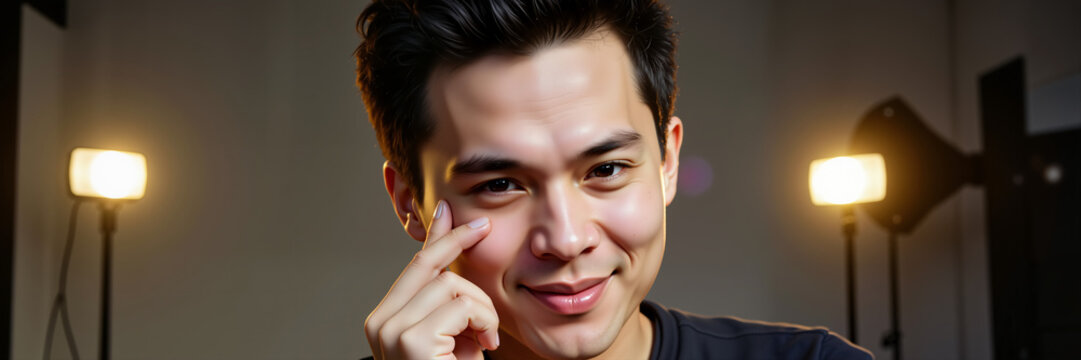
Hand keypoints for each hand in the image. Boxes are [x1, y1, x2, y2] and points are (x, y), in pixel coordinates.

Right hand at [365, 200, 498, 359]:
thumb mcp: (453, 336)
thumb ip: (450, 306)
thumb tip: (460, 270)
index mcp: (385, 319)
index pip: (413, 267)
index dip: (434, 236)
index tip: (446, 209)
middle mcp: (381, 322)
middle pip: (426, 263)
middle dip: (458, 240)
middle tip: (484, 226)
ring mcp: (393, 331)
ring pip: (450, 283)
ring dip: (483, 308)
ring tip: (489, 336)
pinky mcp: (414, 341)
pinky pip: (463, 305)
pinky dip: (486, 321)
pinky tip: (488, 344)